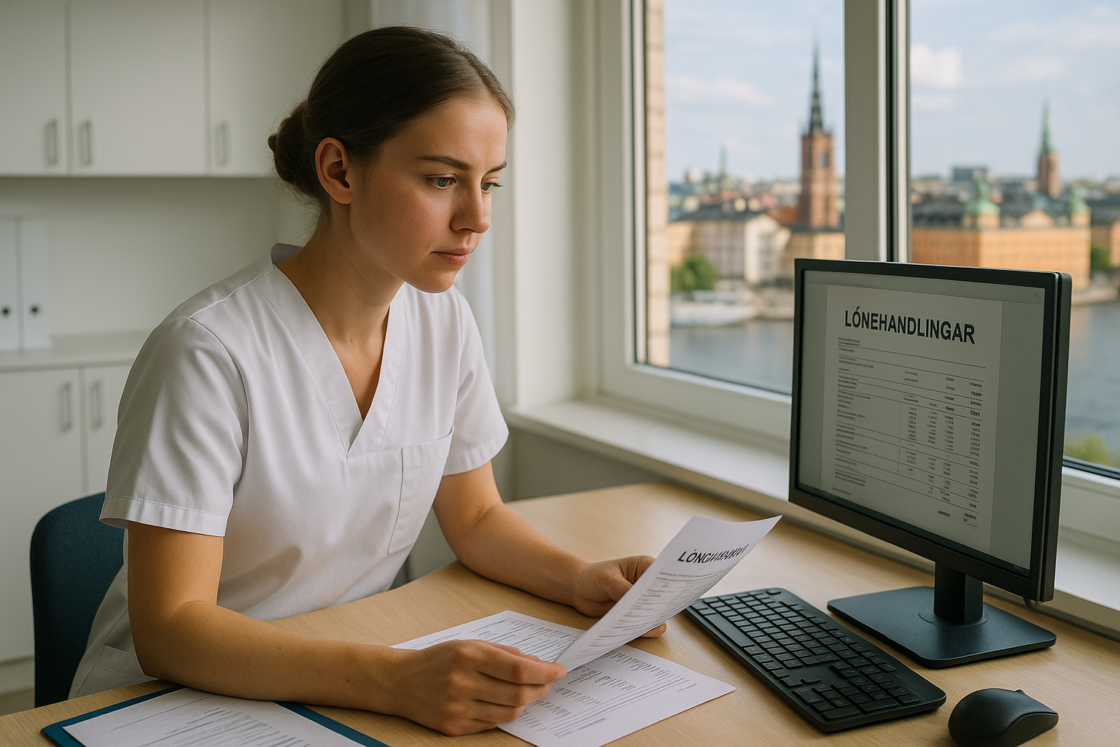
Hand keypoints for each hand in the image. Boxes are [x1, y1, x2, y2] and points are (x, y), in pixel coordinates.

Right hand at [384, 639, 565, 735]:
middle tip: (549, 683)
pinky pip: (492, 723)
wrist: (400, 681)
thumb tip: (538, 664)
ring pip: (509, 712)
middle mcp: (462, 682)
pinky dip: (505, 713)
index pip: (518, 669)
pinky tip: (504, 702)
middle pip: (517, 694)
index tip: (559, 671)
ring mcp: (457, 707)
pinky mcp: (454, 726)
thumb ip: (504, 653)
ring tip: (529, 692)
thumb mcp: (470, 644)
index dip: (544, 672)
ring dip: (525, 702)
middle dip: (541, 689)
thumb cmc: (439, 659)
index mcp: (468, 655)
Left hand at [571, 556, 666, 636]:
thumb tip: (638, 604)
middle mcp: (648, 585)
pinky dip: (642, 631)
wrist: (579, 590)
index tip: (669, 596)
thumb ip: (623, 590)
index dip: (670, 585)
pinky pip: (645, 626)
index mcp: (645, 567)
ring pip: (657, 615)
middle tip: (655, 614)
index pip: (664, 575)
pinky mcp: (636, 616)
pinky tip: (635, 632)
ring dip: (652, 621)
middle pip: (664, 598)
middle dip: (661, 606)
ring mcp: (642, 602)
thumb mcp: (607, 580)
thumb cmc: (593, 576)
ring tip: (643, 626)